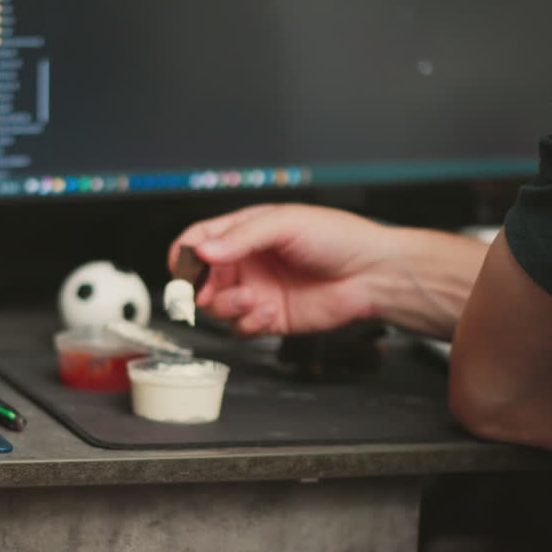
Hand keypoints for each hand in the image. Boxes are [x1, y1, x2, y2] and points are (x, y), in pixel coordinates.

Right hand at [168, 203, 408, 335]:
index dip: (184, 253)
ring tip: (251, 299)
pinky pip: (241, 328)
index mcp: (245, 232)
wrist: (371, 274)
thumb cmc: (338, 238)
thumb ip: (241, 237)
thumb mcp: (285, 224)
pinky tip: (271, 311)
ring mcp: (256, 291)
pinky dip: (249, 323)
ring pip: (216, 307)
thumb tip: (202, 250)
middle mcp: (246, 262)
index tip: (180, 266)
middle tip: (203, 293)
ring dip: (227, 306)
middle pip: (199, 280)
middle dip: (197, 289)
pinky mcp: (269, 319)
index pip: (198, 240)